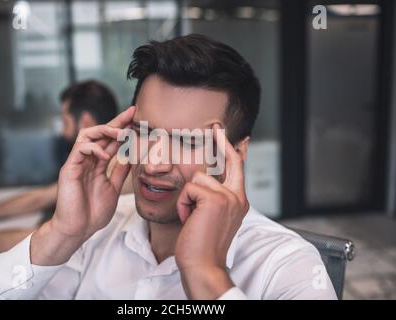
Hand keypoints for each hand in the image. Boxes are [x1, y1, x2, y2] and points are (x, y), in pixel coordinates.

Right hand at [31, 107, 134, 264]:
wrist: (78, 230)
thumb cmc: (93, 212)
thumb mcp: (113, 187)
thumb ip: (120, 171)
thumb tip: (132, 156)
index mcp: (97, 164)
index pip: (110, 141)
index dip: (122, 128)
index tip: (136, 118)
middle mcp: (87, 160)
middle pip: (100, 133)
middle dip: (116, 122)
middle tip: (132, 115)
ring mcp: (77, 163)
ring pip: (87, 135)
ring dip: (104, 131)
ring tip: (120, 134)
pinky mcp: (69, 169)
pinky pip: (79, 150)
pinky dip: (93, 148)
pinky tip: (105, 155)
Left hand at [175, 124, 248, 298]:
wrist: (202, 265)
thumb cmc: (202, 244)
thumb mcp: (211, 217)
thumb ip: (213, 197)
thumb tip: (202, 179)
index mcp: (238, 201)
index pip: (239, 170)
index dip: (236, 150)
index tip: (238, 136)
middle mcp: (237, 197)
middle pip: (228, 161)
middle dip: (221, 141)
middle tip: (215, 127)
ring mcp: (228, 197)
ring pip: (198, 178)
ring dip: (188, 197)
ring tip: (191, 217)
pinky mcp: (215, 199)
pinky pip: (189, 189)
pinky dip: (183, 204)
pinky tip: (189, 219)